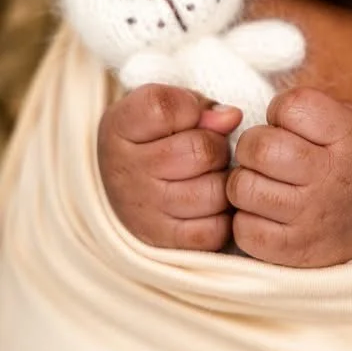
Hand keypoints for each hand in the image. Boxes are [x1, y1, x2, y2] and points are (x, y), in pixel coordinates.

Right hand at [97, 85, 241, 250]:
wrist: (120, 187)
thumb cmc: (155, 139)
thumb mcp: (166, 110)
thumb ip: (198, 107)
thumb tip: (231, 117)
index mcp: (120, 127)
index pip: (163, 108)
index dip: (190, 108)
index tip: (188, 116)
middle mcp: (124, 170)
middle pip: (201, 150)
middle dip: (218, 146)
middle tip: (208, 151)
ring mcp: (141, 211)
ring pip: (214, 192)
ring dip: (223, 182)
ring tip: (208, 178)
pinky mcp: (161, 243)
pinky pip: (214, 230)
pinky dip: (222, 218)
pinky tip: (208, 205)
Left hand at [226, 87, 351, 266]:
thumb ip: (310, 108)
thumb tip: (251, 112)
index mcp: (349, 137)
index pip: (290, 106)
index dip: (280, 111)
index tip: (289, 125)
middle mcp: (330, 178)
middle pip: (259, 147)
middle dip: (254, 145)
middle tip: (267, 155)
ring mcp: (310, 219)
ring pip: (242, 187)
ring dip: (245, 181)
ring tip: (263, 183)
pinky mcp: (294, 252)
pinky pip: (243, 228)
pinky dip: (246, 218)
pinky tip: (266, 212)